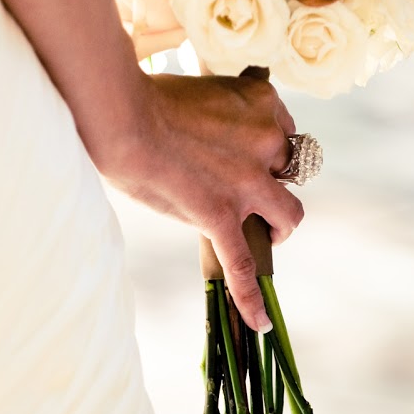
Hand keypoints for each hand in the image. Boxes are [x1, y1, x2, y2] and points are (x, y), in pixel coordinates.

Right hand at [94, 71, 304, 331]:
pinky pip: (243, 263)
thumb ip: (219, 115)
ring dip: (280, 224)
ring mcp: (247, 182)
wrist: (123, 119)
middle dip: (272, 178)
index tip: (247, 151)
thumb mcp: (200, 93)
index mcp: (260, 102)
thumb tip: (214, 137)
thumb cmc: (145, 100)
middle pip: (290, 168)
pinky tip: (259, 321)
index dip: (267, 145)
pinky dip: (251, 296)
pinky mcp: (221, 215)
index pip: (284, 128)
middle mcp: (265, 140)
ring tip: (267, 233)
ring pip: (289, 213)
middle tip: (243, 183)